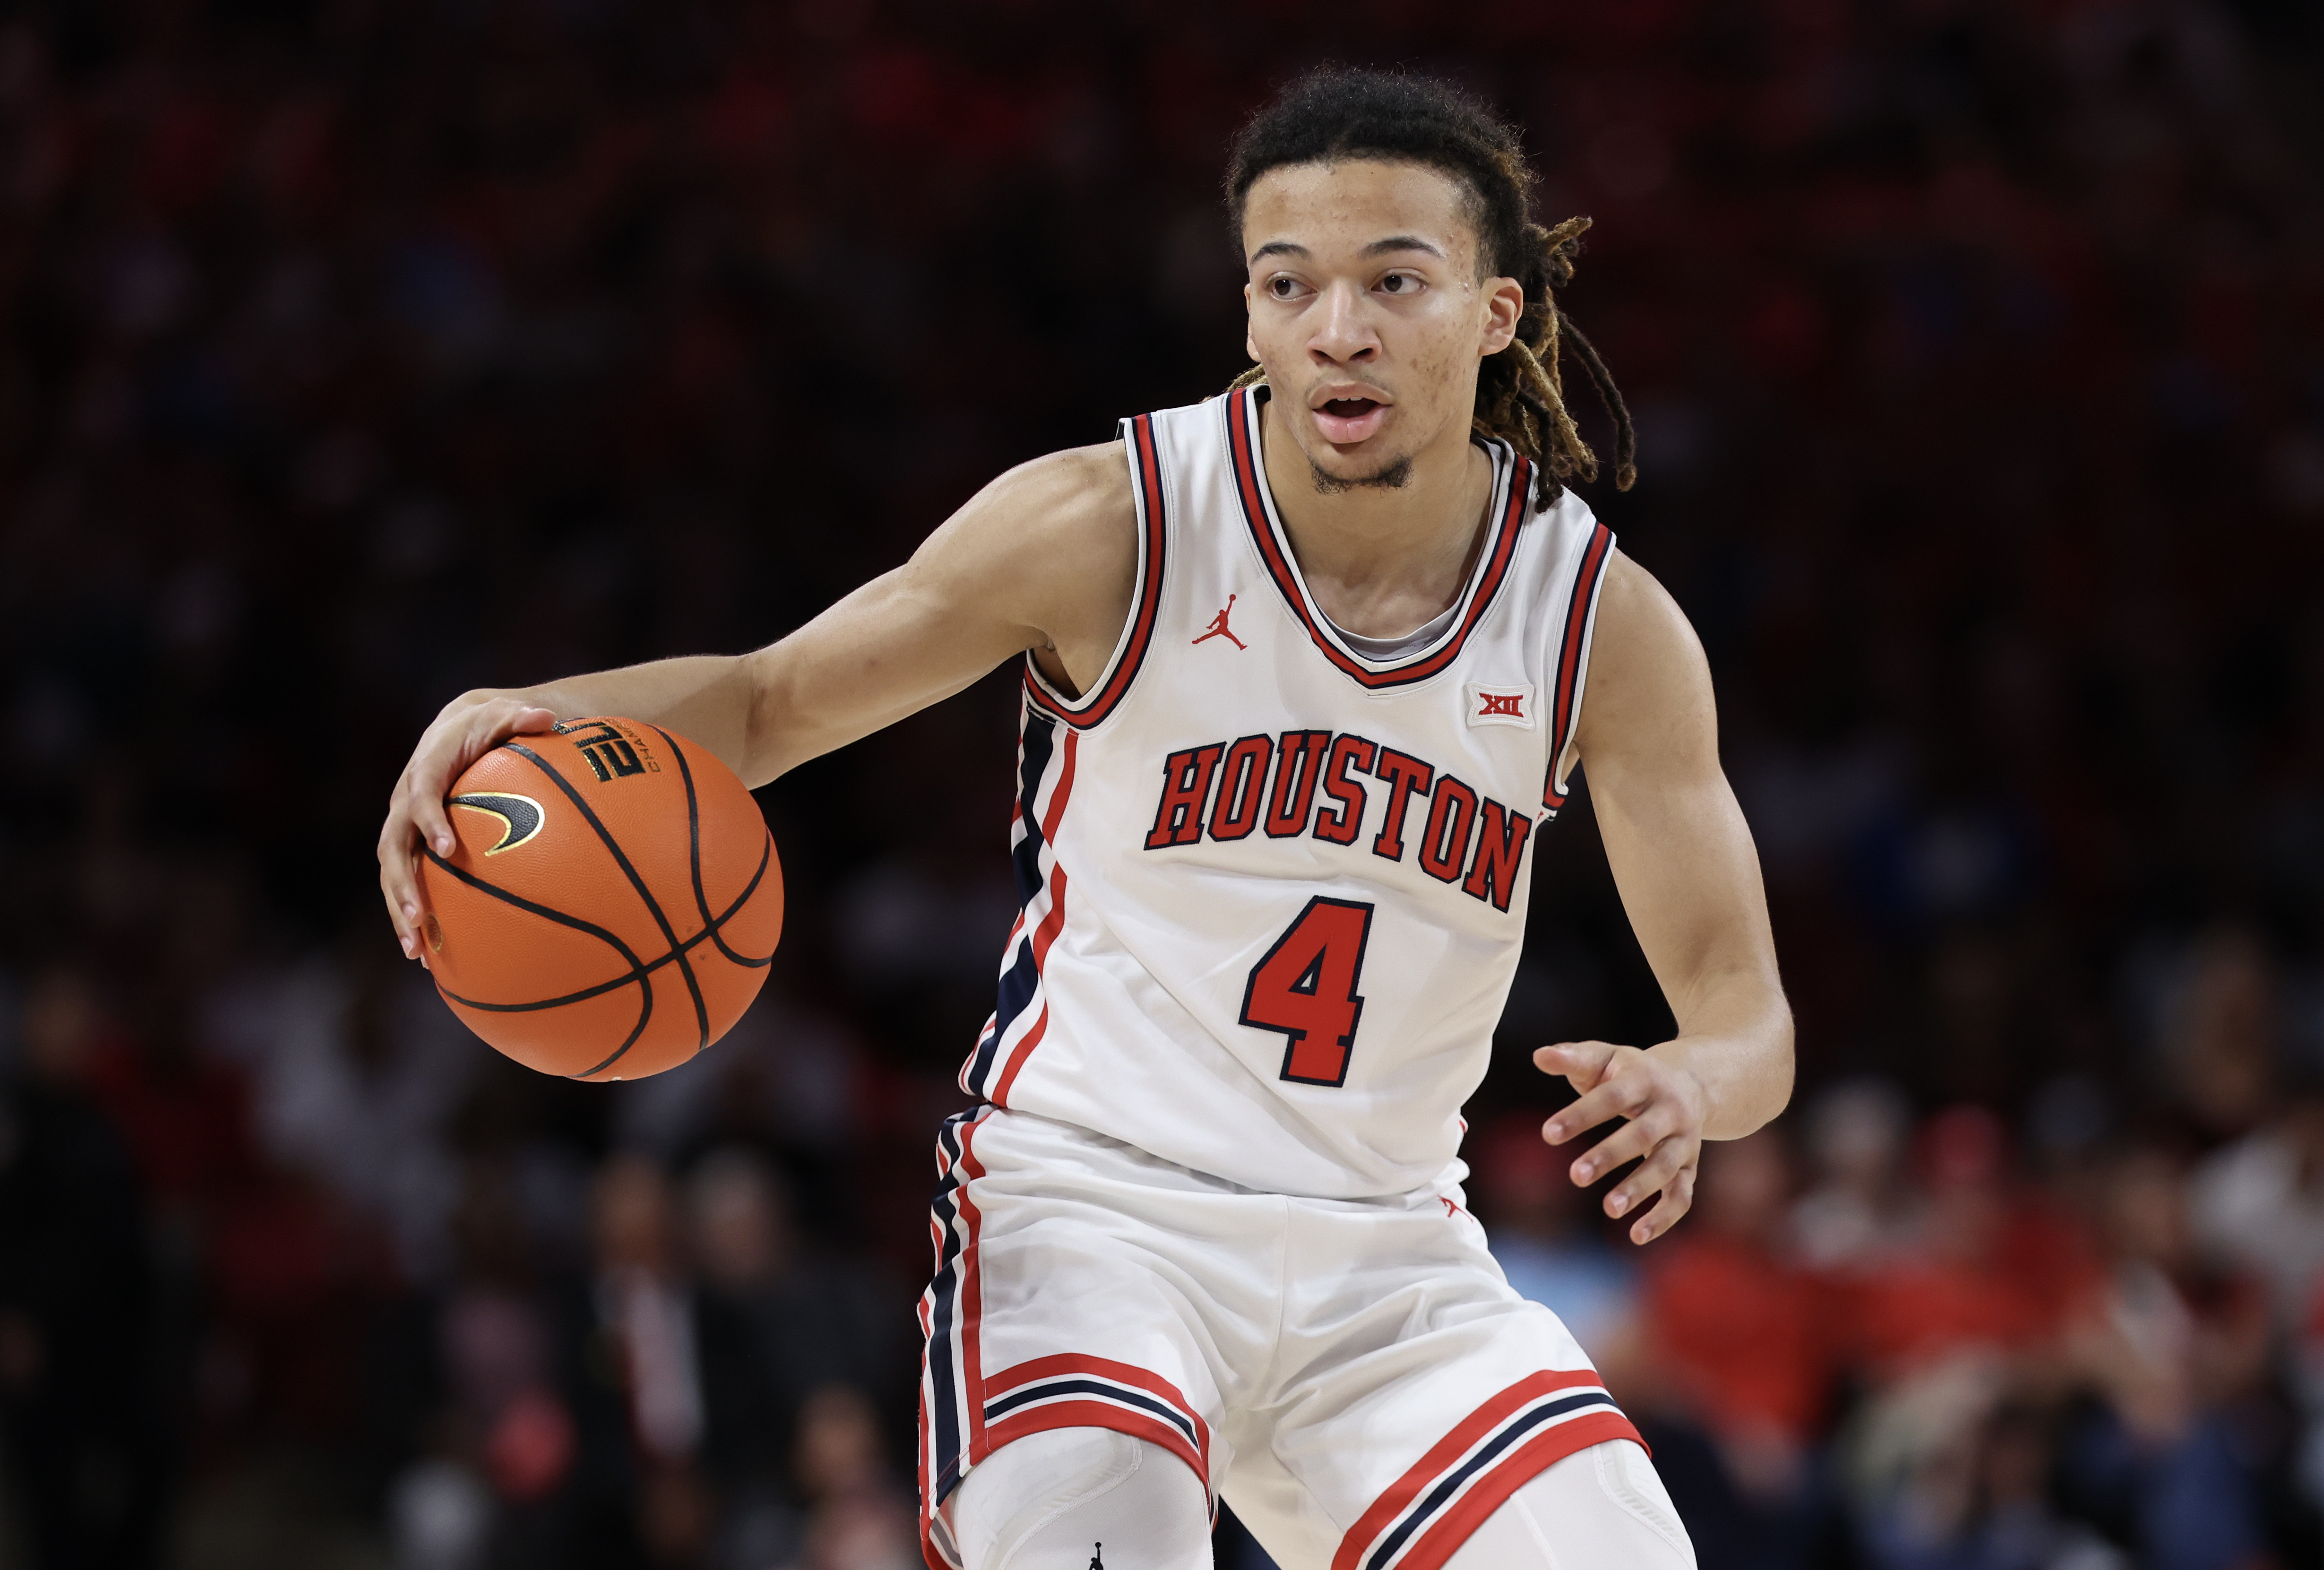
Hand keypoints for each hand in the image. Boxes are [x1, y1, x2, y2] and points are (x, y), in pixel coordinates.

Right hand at [378, 694, 557, 961]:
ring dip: (399, 909)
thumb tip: (546, 716)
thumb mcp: (506, 715)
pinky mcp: (410, 842)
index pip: (422, 794)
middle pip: (393, 844)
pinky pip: (404, 879)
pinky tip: (428, 951)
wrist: (460, 728)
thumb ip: (522, 717)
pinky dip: (411, 912)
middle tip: (419, 916)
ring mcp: (403, 823)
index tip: (447, 850)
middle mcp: (405, 797)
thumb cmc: (491, 724)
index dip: (430, 821)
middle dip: (402, 882)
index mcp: (427, 767)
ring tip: (415, 949)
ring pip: (391, 871)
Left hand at [1534, 1040, 1710, 1244]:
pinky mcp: (1690, 1167)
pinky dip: (1663, 1217)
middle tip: (1576, 1175)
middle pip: (1642, 1135)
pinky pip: (1682, 1196)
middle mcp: (1670, 1110)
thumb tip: (1540, 1055)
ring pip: (1665, 1168)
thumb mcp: (1606, 1059)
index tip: (1547, 1134)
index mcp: (1645, 1079)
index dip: (1581, 1115)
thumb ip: (1573, 1058)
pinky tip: (1636, 1235)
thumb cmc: (1632, 1073)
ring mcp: (1684, 1141)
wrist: (1693, 1082)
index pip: (1612, 1096)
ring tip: (1609, 1209)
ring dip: (1639, 1189)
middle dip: (1610, 1155)